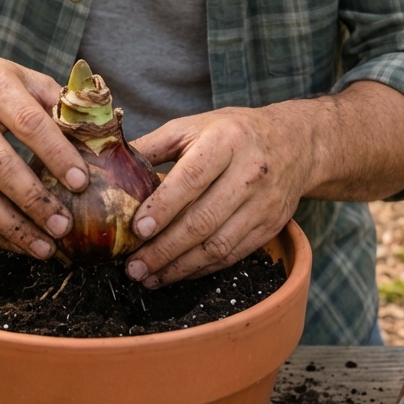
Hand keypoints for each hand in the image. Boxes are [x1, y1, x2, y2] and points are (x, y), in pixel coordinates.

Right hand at [0, 48, 90, 258]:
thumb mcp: (18, 74)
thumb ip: (55, 100)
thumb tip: (95, 131)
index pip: (28, 123)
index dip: (56, 154)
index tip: (81, 182)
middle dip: (34, 201)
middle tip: (64, 226)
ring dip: (13, 227)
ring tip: (45, 248)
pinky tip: (16, 243)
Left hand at [123, 81, 403, 287]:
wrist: (294, 142)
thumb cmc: (232, 132)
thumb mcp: (193, 126)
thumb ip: (153, 145)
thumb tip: (109, 163)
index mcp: (225, 141)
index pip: (191, 179)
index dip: (163, 207)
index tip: (135, 230)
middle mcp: (249, 173)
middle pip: (203, 220)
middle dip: (164, 249)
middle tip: (133, 267)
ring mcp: (263, 204)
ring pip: (218, 245)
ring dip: (180, 267)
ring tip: (148, 277)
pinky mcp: (270, 227)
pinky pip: (232, 255)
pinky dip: (201, 269)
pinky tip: (176, 274)